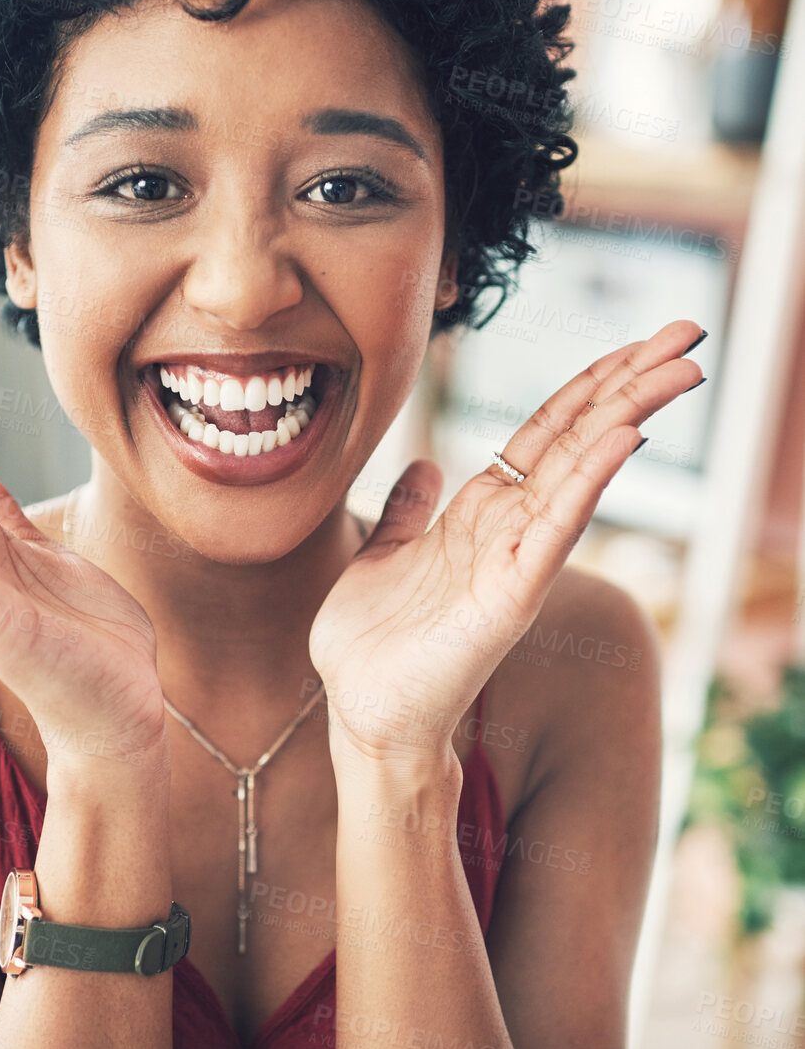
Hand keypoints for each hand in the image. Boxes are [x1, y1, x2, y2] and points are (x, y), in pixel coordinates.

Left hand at [309, 320, 706, 764]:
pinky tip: (626, 437)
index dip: (589, 385)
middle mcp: (511, 532)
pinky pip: (557, 526)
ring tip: (679, 368)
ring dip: (629, 414)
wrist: (362, 716)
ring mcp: (518, 561)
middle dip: (632, 382)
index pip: (546, 434)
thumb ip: (406, 511)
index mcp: (482, 516)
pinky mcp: (511, 595)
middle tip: (687, 332)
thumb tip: (422, 465)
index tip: (635, 344)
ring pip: (582, 471)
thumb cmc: (371, 647)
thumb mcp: (382, 556)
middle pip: (580, 438)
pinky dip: (591, 479)